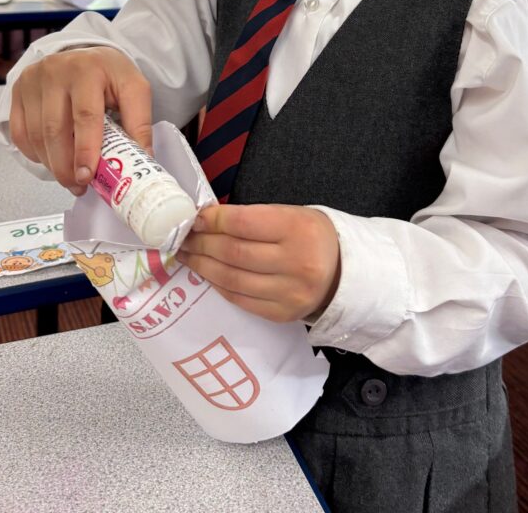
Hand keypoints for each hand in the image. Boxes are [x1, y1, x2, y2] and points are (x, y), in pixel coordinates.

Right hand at [9, 46, 152, 192]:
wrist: (84, 55)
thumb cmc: (109, 74)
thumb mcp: (133, 89)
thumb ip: (138, 122)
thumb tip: (143, 158)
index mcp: (90, 69)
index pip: (85, 116)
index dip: (86, 150)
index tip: (87, 176)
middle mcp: (56, 71)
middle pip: (55, 129)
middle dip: (65, 166)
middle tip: (78, 186)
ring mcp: (33, 80)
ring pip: (35, 135)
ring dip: (51, 164)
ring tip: (68, 178)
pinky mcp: (18, 90)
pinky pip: (20, 132)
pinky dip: (34, 153)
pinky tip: (51, 160)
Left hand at [178, 204, 340, 322]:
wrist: (345, 273)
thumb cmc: (312, 236)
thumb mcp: (292, 214)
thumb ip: (254, 218)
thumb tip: (208, 220)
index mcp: (298, 228)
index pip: (243, 224)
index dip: (213, 221)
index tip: (195, 218)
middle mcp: (296, 262)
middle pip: (233, 253)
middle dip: (201, 244)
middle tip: (183, 238)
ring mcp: (289, 293)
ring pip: (232, 279)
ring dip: (202, 266)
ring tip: (187, 255)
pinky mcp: (282, 314)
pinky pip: (239, 299)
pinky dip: (219, 285)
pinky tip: (208, 274)